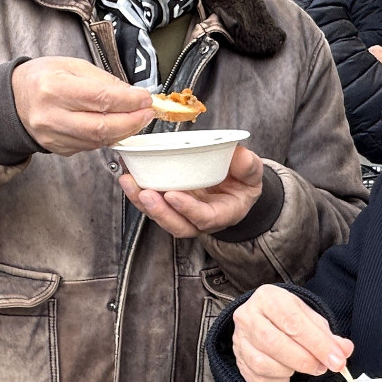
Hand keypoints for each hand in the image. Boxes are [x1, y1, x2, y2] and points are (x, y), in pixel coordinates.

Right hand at [11, 56, 153, 154]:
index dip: (128, 101)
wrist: (15, 99)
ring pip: (99, 140)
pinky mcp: (59, 148)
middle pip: (101, 126)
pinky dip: (108, 137)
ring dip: (124, 131)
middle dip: (132, 121)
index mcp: (54, 88)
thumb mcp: (72, 65)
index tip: (144, 98)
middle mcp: (52, 116)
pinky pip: (91, 146)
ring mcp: (54, 136)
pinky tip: (116, 127)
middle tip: (147, 113)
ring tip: (137, 119)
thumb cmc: (42, 78)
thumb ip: (103, 80)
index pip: (100, 98)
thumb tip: (131, 93)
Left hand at [119, 145, 264, 238]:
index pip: (204, 218)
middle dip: (159, 211)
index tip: (174, 196)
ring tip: (130, 183)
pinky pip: (151, 203)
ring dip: (142, 202)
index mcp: (223, 214)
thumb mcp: (253, 174)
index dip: (188, 209)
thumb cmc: (242, 183)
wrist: (235, 186)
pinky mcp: (169, 204)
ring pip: (160, 216)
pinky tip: (128, 176)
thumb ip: (248, 167)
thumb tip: (239, 156)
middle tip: (146, 193)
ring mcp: (182, 213)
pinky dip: (137, 192)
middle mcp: (199, 219)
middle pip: (177, 225)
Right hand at [229, 283, 352, 381]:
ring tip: (302, 366)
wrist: (263, 321)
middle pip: (274, 343)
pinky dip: (278, 381)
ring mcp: (239, 340)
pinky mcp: (238, 361)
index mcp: (268, 298)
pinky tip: (286, 372)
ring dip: (289, 370)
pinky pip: (259, 379)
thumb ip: (327, 335)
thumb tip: (344, 350)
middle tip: (322, 367)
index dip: (318, 344)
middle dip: (304, 360)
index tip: (337, 360)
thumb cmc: (288, 318)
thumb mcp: (309, 318)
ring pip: (263, 363)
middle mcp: (247, 316)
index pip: (293, 322)